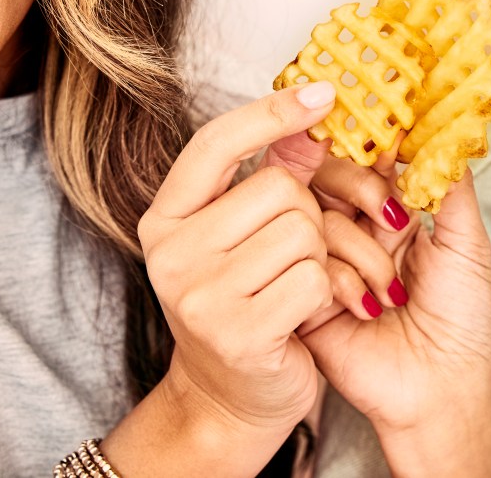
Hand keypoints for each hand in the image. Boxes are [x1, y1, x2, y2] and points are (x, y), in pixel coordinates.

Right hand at [103, 82, 337, 476]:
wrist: (232, 397)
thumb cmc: (245, 303)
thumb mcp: (243, 235)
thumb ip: (271, 174)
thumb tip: (310, 116)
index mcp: (165, 217)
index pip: (215, 142)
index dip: (271, 113)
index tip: (322, 93)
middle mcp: (171, 251)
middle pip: (279, 188)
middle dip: (306, 216)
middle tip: (291, 254)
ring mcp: (199, 294)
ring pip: (303, 232)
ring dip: (318, 258)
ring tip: (292, 286)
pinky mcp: (237, 332)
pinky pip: (314, 278)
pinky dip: (325, 294)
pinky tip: (301, 316)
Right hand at [299, 149, 490, 475]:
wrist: (439, 388)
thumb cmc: (461, 322)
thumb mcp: (468, 245)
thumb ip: (451, 187)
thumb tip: (442, 130)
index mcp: (392, 213)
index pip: (367, 159)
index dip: (371, 142)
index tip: (377, 125)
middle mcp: (354, 229)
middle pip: (330, 175)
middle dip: (364, 189)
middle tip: (398, 222)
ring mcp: (326, 259)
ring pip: (317, 217)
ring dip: (366, 254)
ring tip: (393, 293)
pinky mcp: (304, 294)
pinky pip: (304, 262)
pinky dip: (342, 283)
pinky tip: (368, 310)